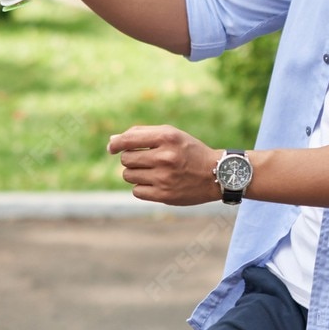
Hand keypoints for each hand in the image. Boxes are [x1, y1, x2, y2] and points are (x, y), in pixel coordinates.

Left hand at [107, 124, 223, 204]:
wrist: (217, 174)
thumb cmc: (189, 151)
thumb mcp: (171, 135)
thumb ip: (142, 134)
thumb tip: (112, 141)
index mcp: (166, 137)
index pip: (128, 139)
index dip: (115, 144)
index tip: (112, 148)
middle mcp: (165, 157)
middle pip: (126, 159)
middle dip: (131, 159)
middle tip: (145, 160)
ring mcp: (164, 177)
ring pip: (128, 175)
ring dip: (135, 173)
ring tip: (152, 171)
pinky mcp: (164, 195)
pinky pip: (136, 191)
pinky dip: (141, 187)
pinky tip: (155, 183)